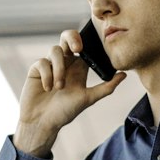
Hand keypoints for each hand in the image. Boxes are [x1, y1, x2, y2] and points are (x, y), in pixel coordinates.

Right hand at [14, 28, 125, 155]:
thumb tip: (124, 75)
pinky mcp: (36, 69)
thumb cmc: (65, 112)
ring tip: (59, 88)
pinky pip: (42, 62)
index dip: (86, 41)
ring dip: (59, 68)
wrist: (43, 123)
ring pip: (55, 50)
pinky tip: (48, 88)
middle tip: (77, 49)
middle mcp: (64, 63)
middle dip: (72, 37)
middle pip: (67, 37)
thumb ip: (106, 87)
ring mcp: (50, 65)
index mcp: (78, 67)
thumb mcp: (88, 99)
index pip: (84, 45)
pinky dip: (47, 75)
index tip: (89, 49)